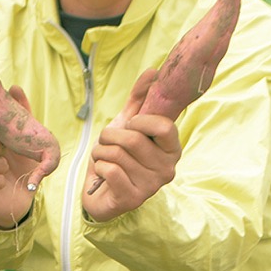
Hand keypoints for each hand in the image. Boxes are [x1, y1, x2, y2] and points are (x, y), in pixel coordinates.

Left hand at [82, 69, 180, 222]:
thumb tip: (153, 71)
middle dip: (110, 136)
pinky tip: (103, 174)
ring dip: (101, 151)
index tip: (130, 123)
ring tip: (103, 158)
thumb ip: (140, 99)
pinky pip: (110, 170)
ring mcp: (151, 187)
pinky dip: (99, 167)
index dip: (141, 120)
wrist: (100, 190)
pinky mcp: (133, 199)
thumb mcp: (127, 124)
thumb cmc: (117, 156)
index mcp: (172, 149)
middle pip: (134, 139)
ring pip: (117, 154)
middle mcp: (167, 169)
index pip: (165, 126)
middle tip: (108, 142)